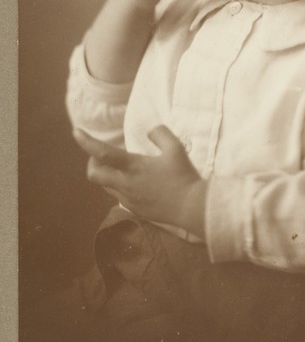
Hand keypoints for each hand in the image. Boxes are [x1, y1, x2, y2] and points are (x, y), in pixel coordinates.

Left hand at [73, 127, 206, 237]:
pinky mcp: (134, 210)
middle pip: (94, 174)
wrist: (191, 208)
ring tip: (121, 167)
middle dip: (92, 162)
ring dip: (106, 174)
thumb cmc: (184, 176)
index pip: (102, 153)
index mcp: (134, 167)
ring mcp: (128, 199)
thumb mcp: (176, 148)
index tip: (76, 132)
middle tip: (103, 156)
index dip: (86, 142)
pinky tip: (136, 182)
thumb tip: (150, 131)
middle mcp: (126, 184)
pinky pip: (118, 195)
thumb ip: (160, 134)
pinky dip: (119, 185)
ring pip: (104, 186)